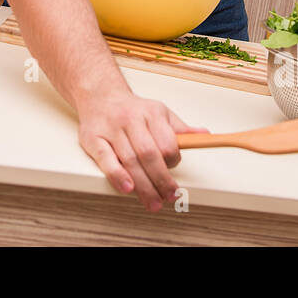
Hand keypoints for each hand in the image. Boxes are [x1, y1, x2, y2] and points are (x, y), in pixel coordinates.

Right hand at [76, 89, 207, 211]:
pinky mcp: (93, 139)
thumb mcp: (159, 112)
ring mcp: (111, 129)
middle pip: (149, 154)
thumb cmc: (132, 109)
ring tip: (152, 202)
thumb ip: (180, 129)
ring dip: (143, 185)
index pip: (167, 142)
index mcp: (151, 113)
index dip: (173, 161)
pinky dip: (117, 175)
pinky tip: (127, 188)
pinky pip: (105, 159)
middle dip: (161, 180)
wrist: (100, 96)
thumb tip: (204, 135)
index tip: (174, 171)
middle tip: (168, 197)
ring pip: (129, 160)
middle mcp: (131, 119)